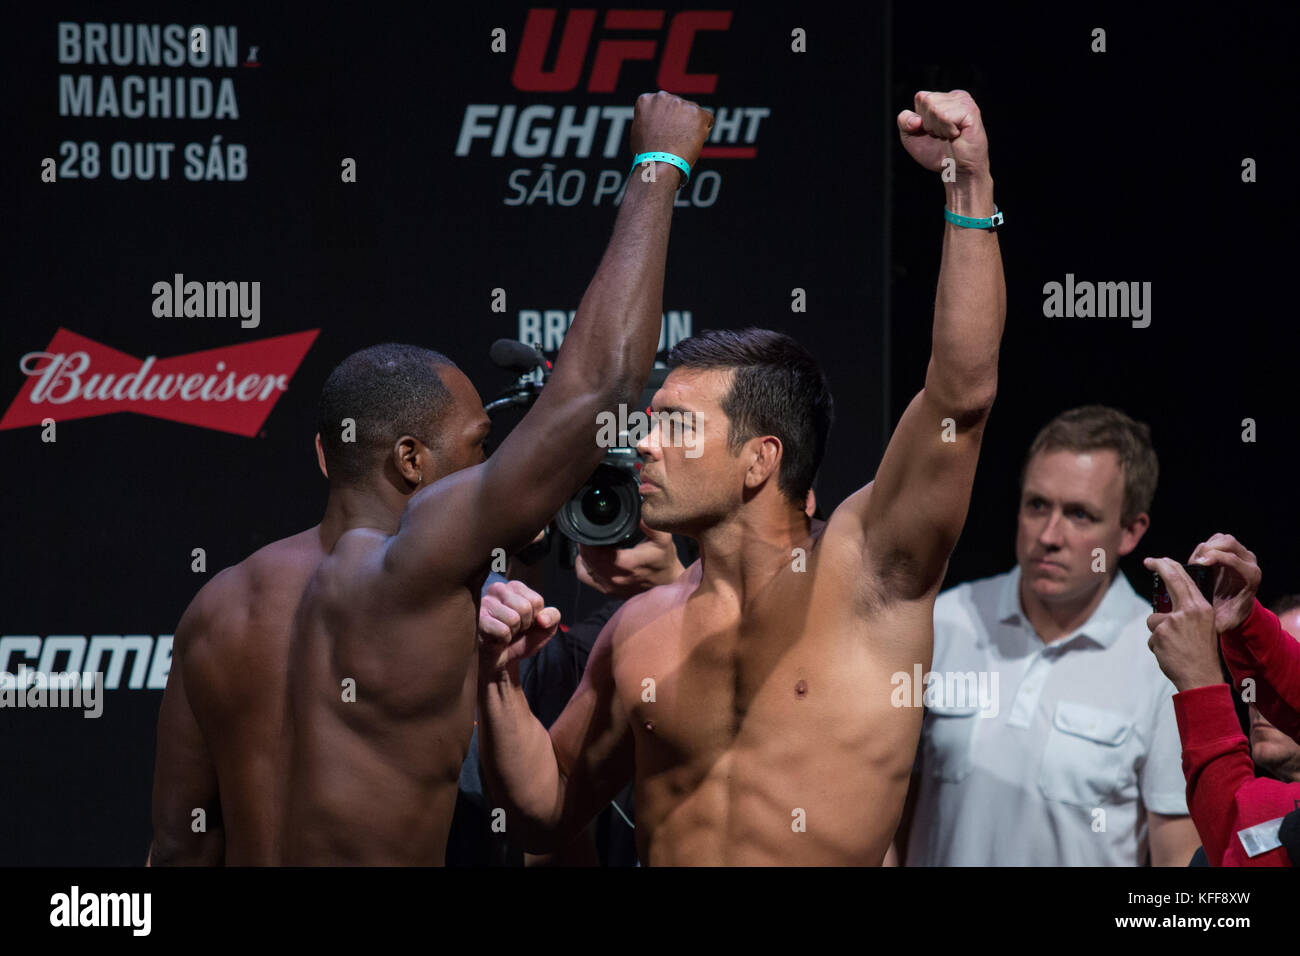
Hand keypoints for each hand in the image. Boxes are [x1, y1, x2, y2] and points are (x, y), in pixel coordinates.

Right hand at [478, 580, 561, 670]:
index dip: (535, 618)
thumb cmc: (520, 639)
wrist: (500, 660)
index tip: (525, 623)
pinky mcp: (477, 619)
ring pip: (513, 619)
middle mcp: (498, 589)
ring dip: (512, 632)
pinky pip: (502, 630)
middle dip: (524, 625)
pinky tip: (496, 638)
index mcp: (515, 587)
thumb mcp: (544, 628)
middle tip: (514, 629)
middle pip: (525, 607)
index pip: (537, 601)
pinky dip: (503, 639)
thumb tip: (542, 619)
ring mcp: (485, 602)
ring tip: (504, 633)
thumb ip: (553, 617)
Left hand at [576, 520, 684, 597]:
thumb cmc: (664, 559)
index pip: (595, 552)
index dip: (588, 538)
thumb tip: (639, 510)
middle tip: (589, 530)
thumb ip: (650, 525)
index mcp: (626, 564)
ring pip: (585, 567)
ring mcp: (610, 586)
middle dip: (586, 543)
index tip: (589, 527)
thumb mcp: (663, 538)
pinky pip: (585, 576)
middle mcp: (616, 578)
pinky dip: (585, 565)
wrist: (667, 581)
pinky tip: (592, 556)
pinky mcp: (608, 590)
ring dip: (585, 553)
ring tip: (592, 542)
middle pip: (587, 558)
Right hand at [630, 91, 713, 180]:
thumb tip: (658, 122)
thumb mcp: (638, 131)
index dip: (664, 121)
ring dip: (690, 126)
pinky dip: (704, 131)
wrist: (658, 164)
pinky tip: (692, 142)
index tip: (663, 133)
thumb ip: (649, 120)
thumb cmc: (647, 155)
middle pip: (678, 106)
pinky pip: (707, 119)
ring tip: (681, 144)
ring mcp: (681, 104)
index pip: (661, 105)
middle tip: (674, 140)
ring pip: (692, 113)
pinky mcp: (698, 113)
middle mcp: (663, 97)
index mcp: (646, 100)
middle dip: (678, 120)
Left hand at [896, 89, 989, 179]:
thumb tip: (916, 120)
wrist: (955, 170)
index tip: (933, 131)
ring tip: (950, 136)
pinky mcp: (971, 111)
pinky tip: (956, 135)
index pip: (920, 97)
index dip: (920, 119)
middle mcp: (956, 96)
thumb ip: (904, 121)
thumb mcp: (911, 136)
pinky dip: (947, 130)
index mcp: (943, 98)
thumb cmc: (937, 153)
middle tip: (942, 135)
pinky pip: (945, 116)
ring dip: (939, 128)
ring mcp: (965, 102)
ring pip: (935, 108)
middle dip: (929, 124)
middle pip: (927, 100)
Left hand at [1143, 556, 1224, 691]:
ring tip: (1173, 646)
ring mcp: (1174, 620)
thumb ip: (1187, 613)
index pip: (1185, 580)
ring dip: (1158, 633)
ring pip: (1154, 619)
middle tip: (1149, 560)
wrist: (1201, 677)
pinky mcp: (1161, 632)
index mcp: (1202, 608)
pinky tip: (1169, 653)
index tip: (1159, 560)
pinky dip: (1156, 645)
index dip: (1170, 567)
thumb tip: (1166, 605)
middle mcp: (1190, 610)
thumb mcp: (1202, 627)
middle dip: (1160, 567)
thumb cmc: (1200, 654)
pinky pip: (1151, 635)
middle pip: (1171, 581)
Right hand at [1187, 533, 1260, 633]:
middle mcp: (1249, 562)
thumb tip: (1198, 617)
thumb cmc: (1229, 614)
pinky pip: (1217, 540)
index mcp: (1251, 577)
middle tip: (1194, 562)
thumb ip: (1215, 621)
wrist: (1237, 609)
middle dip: (1209, 549)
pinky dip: (1206, 546)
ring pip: (1222, 538)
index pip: (1233, 558)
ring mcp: (1241, 555)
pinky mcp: (1232, 551)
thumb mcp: (1224, 622)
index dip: (1214, 557)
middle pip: (1229, 543)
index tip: (1198, 564)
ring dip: (1206, 546)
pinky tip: (1199, 560)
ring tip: (1195, 561)